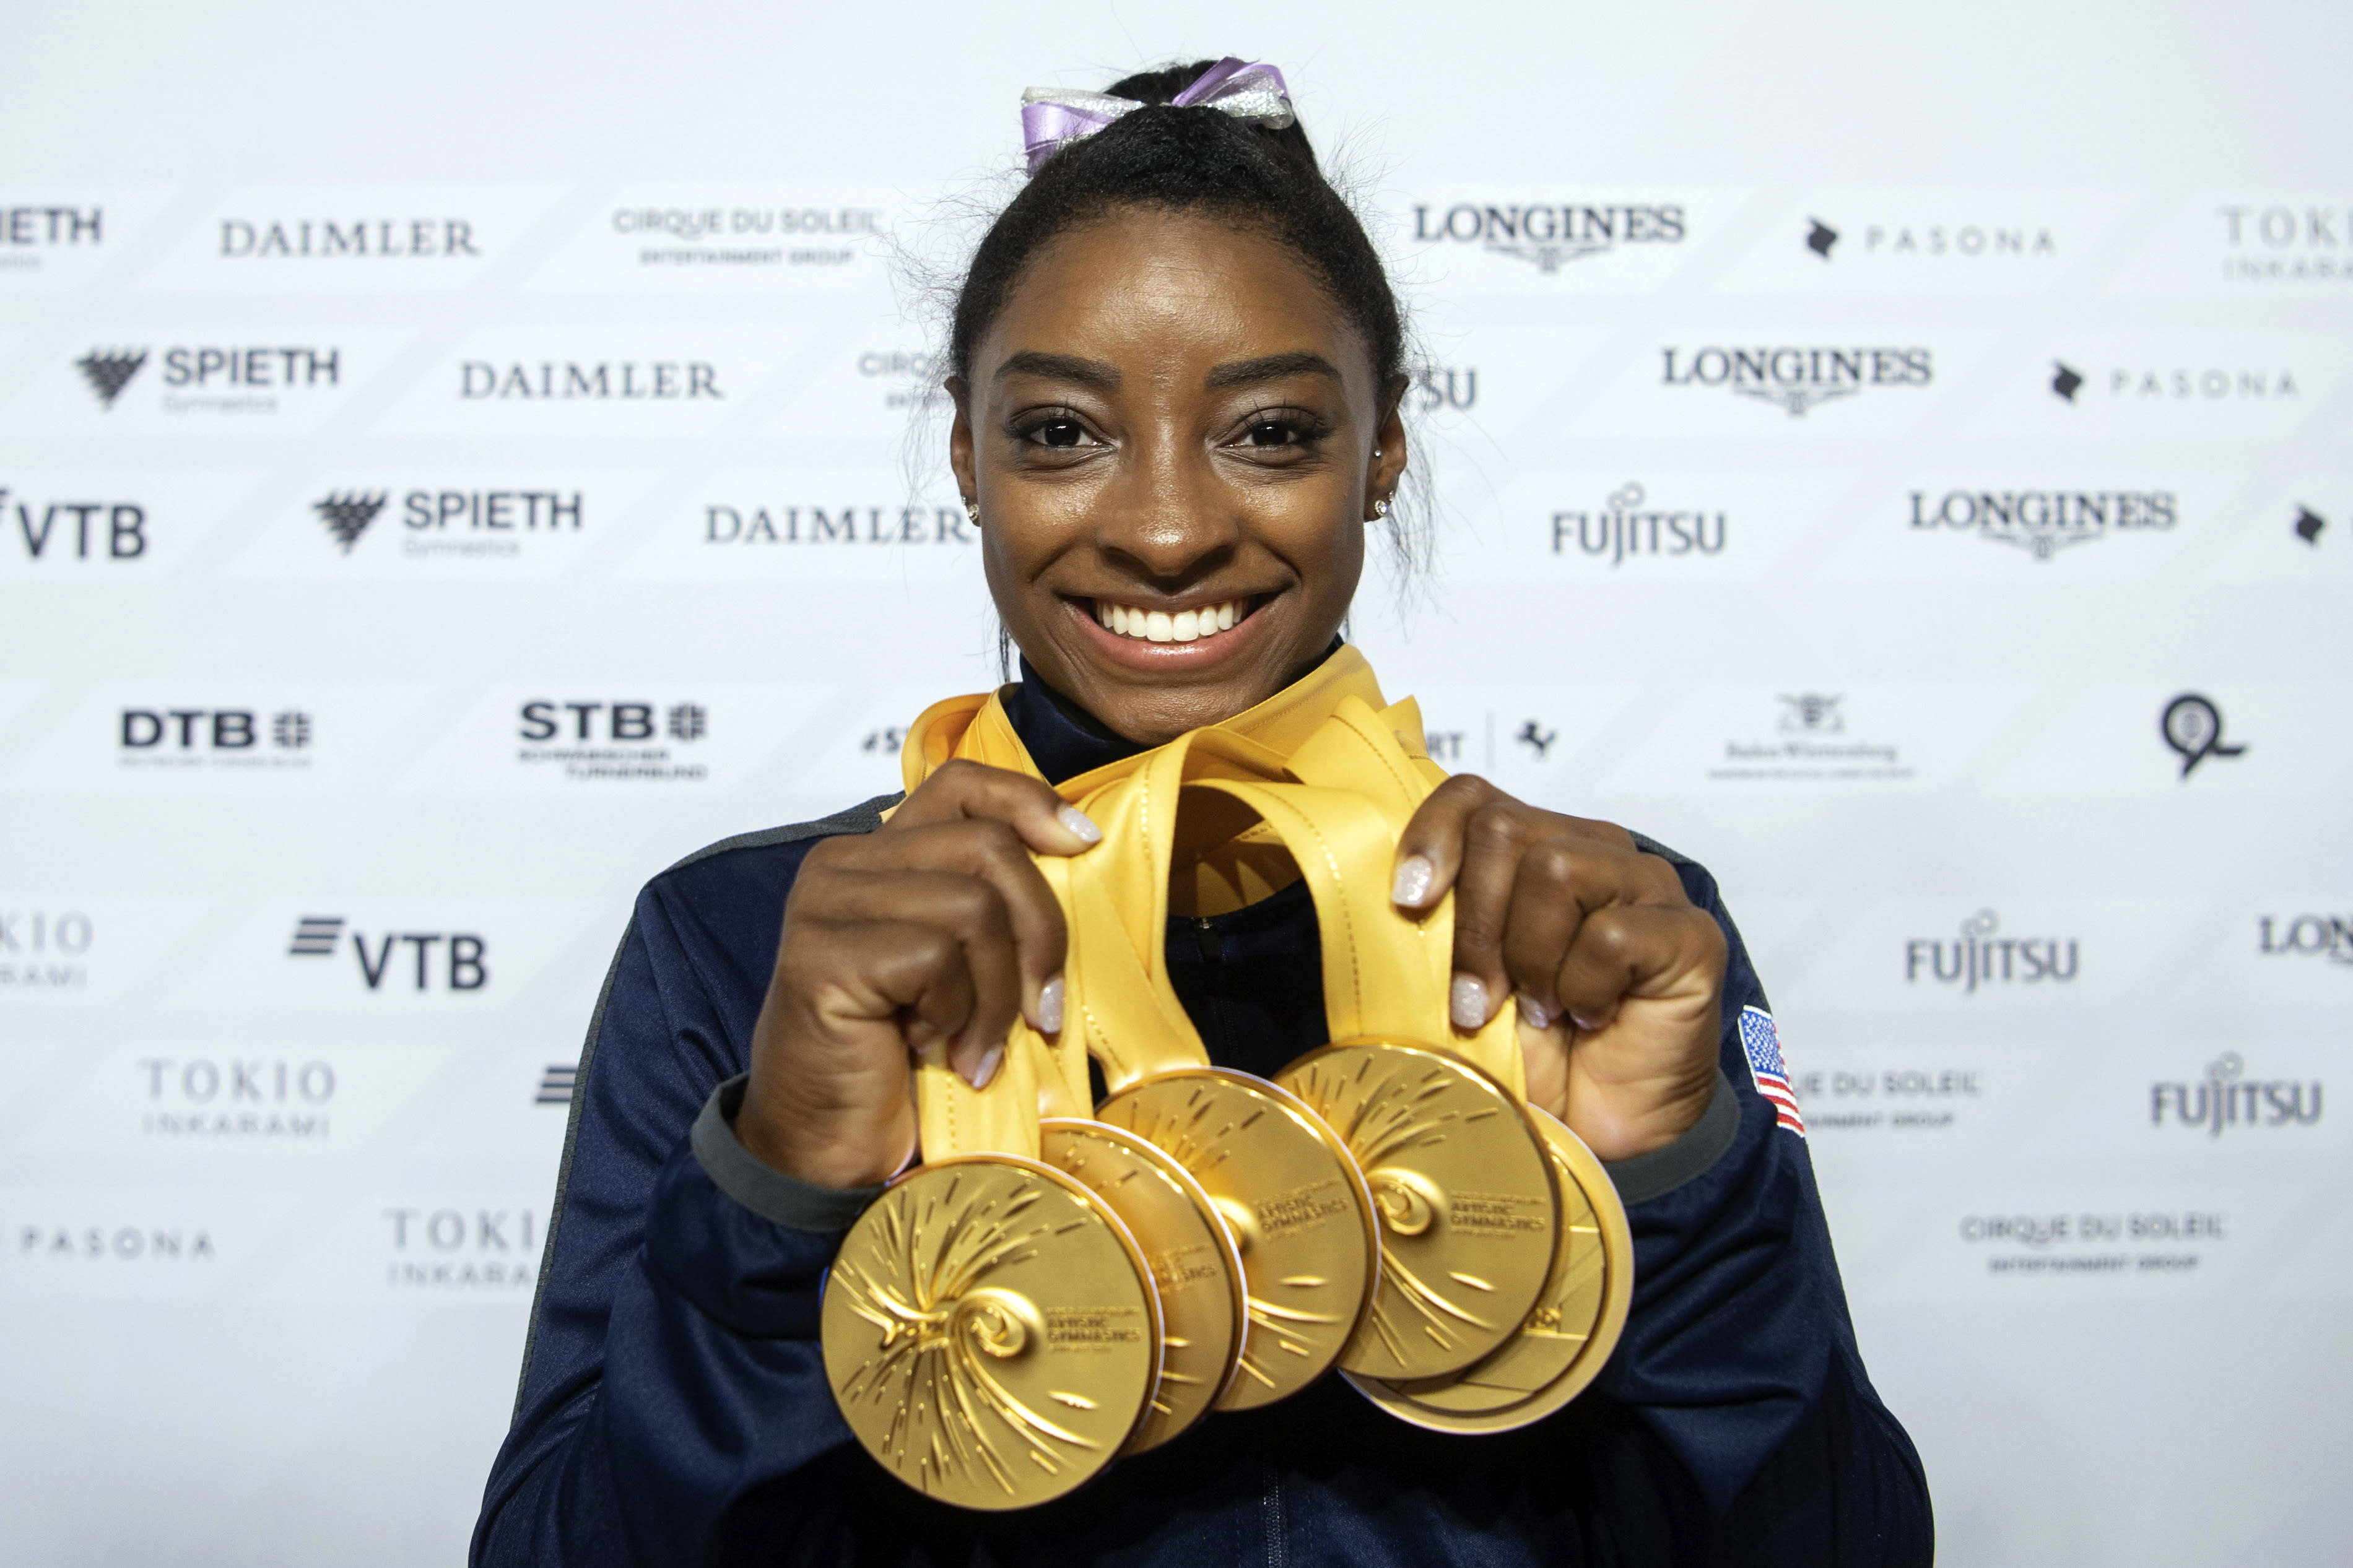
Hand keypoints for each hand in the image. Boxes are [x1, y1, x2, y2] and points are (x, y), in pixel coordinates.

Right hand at [734, 760, 1100, 1188]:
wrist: (831, 1145)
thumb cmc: (905, 1059)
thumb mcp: (966, 966)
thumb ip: (996, 906)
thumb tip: (1080, 854)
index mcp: (882, 855)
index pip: (964, 786)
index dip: (1031, 803)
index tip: (1083, 846)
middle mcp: (844, 864)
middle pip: (988, 848)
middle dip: (1039, 933)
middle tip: (1041, 1010)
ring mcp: (825, 905)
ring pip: (972, 906)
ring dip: (995, 993)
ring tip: (976, 1045)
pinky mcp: (819, 956)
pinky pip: (935, 958)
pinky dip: (956, 1015)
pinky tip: (932, 1048)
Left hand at [1391, 776, 1724, 1161]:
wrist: (1597, 1132)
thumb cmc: (1531, 1054)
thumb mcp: (1461, 981)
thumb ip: (1439, 922)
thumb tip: (1392, 892)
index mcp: (1534, 849)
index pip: (1473, 797)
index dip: (1432, 838)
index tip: (1408, 900)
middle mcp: (1594, 851)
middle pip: (1505, 830)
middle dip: (1475, 925)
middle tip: (1477, 1001)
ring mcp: (1648, 886)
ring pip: (1556, 870)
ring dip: (1532, 959)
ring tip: (1544, 1009)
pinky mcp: (1690, 932)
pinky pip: (1609, 935)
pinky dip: (1584, 990)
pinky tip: (1590, 1018)